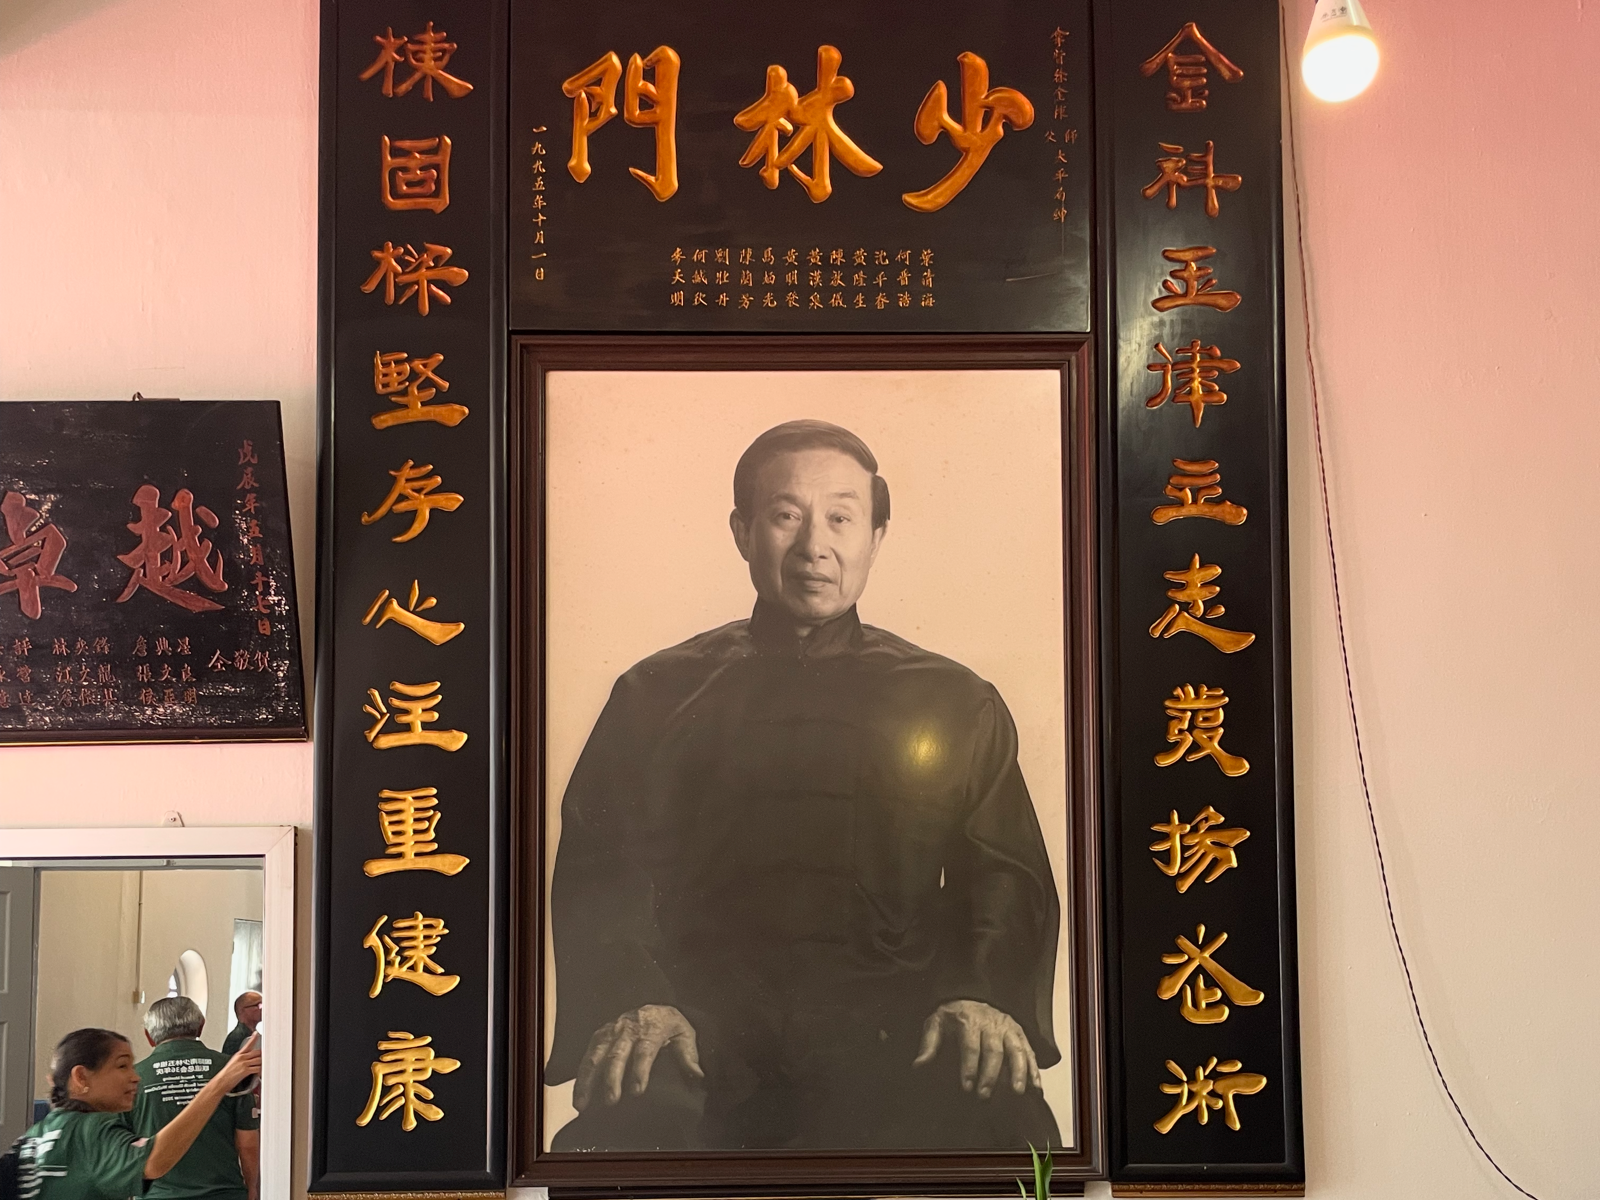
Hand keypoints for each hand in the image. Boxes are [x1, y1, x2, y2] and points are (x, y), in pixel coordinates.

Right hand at [217, 1033, 261, 1090]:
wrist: (221, 1081)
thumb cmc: (226, 1074)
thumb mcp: (232, 1062)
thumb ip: (241, 1058)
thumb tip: (248, 1058)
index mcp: (238, 1055)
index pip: (248, 1044)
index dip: (254, 1038)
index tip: (257, 1034)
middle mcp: (242, 1058)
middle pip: (257, 1052)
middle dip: (262, 1054)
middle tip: (267, 1055)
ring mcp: (244, 1064)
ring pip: (259, 1060)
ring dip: (263, 1063)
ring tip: (264, 1065)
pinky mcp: (246, 1070)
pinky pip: (257, 1069)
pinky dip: (260, 1071)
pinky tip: (260, 1072)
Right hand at [573, 1005, 702, 1110]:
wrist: (653, 1006)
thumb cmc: (670, 1025)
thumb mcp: (685, 1035)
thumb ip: (689, 1056)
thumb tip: (698, 1076)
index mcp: (652, 1028)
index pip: (645, 1049)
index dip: (640, 1070)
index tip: (637, 1091)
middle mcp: (628, 1028)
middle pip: (617, 1054)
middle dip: (612, 1078)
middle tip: (611, 1101)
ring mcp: (611, 1031)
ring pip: (596, 1055)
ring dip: (588, 1080)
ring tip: (583, 1104)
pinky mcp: (599, 1036)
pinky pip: (587, 1055)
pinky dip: (580, 1076)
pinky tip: (578, 1096)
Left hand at [912, 1000, 1040, 1098]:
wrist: (971, 997)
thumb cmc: (952, 1017)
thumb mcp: (935, 1024)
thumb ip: (928, 1045)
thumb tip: (918, 1067)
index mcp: (968, 1020)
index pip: (970, 1045)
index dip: (969, 1067)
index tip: (967, 1087)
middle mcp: (991, 1023)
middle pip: (994, 1050)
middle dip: (990, 1075)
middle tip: (984, 1096)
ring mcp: (1008, 1028)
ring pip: (1016, 1050)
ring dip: (1018, 1072)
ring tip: (1017, 1093)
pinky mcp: (1020, 1034)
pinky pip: (1029, 1052)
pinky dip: (1034, 1071)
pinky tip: (1035, 1089)